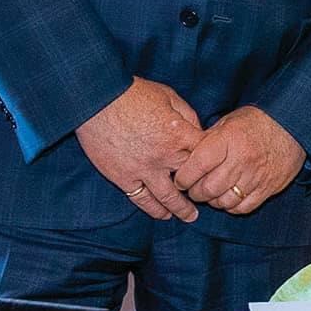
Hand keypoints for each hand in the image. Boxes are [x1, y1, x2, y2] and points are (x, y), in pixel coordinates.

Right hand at [77, 78, 202, 220]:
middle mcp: (164, 156)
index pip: (205, 155)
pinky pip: (142, 200)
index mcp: (178, 134)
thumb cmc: (133, 94)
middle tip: (208, 197)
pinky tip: (163, 215)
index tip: (214, 167)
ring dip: (181, 209)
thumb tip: (198, 131)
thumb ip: (187, 114)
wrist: (96, 100)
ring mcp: (143, 170)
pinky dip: (154, 209)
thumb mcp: (168, 96)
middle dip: (201, 189)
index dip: (212, 161)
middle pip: (191, 180)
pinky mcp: (123, 178)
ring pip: (169, 198)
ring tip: (190, 216)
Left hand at [174, 105, 304, 215]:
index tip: (179, 179)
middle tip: (192, 189)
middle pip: (208, 188)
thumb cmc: (256, 122)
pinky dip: (231, 206)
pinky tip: (228, 197)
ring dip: (212, 201)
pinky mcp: (268, 188)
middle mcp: (241, 159)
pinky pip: (243, 207)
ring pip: (224, 201)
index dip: (183, 177)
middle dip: (195, 192)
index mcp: (228, 140)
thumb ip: (207, 140)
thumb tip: (185, 157)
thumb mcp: (228, 122)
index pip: (197, 165)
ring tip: (210, 193)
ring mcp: (256, 176)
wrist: (293, 125)